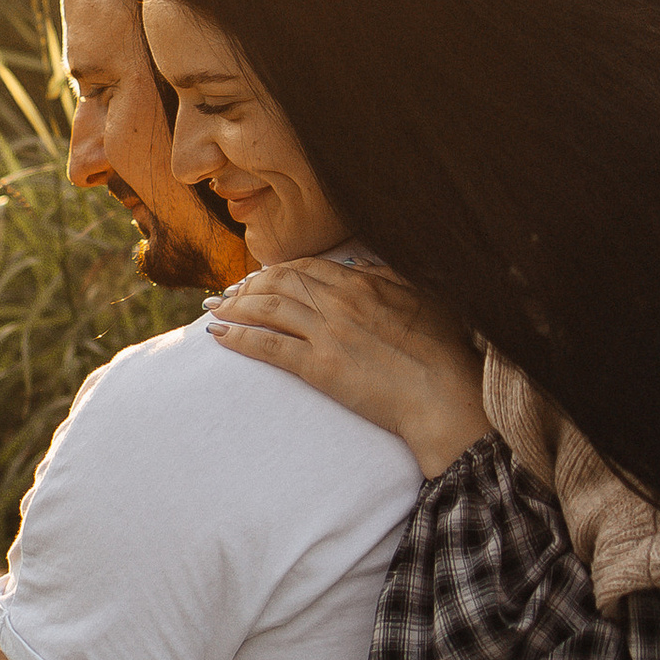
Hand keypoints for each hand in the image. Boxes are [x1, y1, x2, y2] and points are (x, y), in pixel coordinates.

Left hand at [205, 256, 490, 473]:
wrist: (444, 394)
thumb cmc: (443, 351)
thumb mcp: (423, 300)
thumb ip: (390, 278)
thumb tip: (364, 265)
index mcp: (364, 283)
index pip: (306, 266)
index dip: (277, 269)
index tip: (260, 277)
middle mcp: (339, 301)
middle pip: (279, 281)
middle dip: (248, 284)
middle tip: (229, 293)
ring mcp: (327, 332)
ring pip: (267, 308)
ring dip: (235, 306)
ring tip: (215, 309)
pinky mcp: (318, 367)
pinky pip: (267, 345)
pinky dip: (238, 337)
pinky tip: (219, 336)